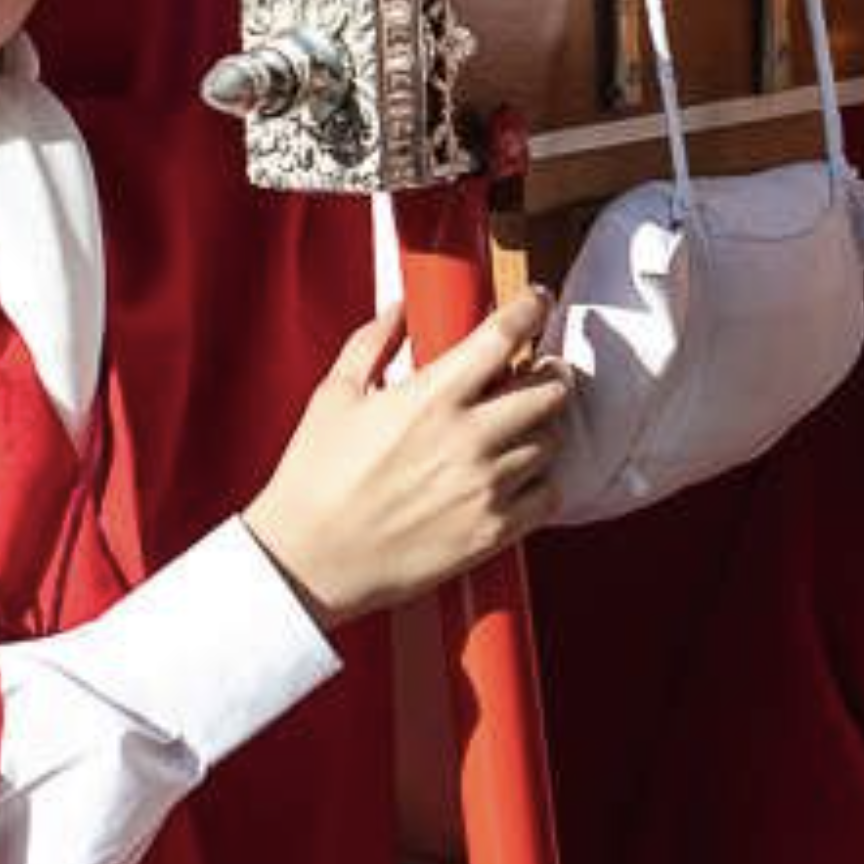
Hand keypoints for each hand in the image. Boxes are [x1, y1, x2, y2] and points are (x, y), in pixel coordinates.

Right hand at [242, 292, 569, 626]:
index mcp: (431, 398)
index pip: (503, 336)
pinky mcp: (493, 532)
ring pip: (553, 441)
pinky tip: (518, 474)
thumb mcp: (335, 396)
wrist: (309, 562)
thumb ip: (371, 343)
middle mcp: (469, 439)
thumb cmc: (314, 480)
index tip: (536, 301)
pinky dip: (542, 479)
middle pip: (550, 390)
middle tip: (540, 370)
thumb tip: (398, 309)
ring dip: (544, 426)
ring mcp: (486, 487)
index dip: (530, 309)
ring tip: (521, 425)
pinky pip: (549, 494)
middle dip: (550, 372)